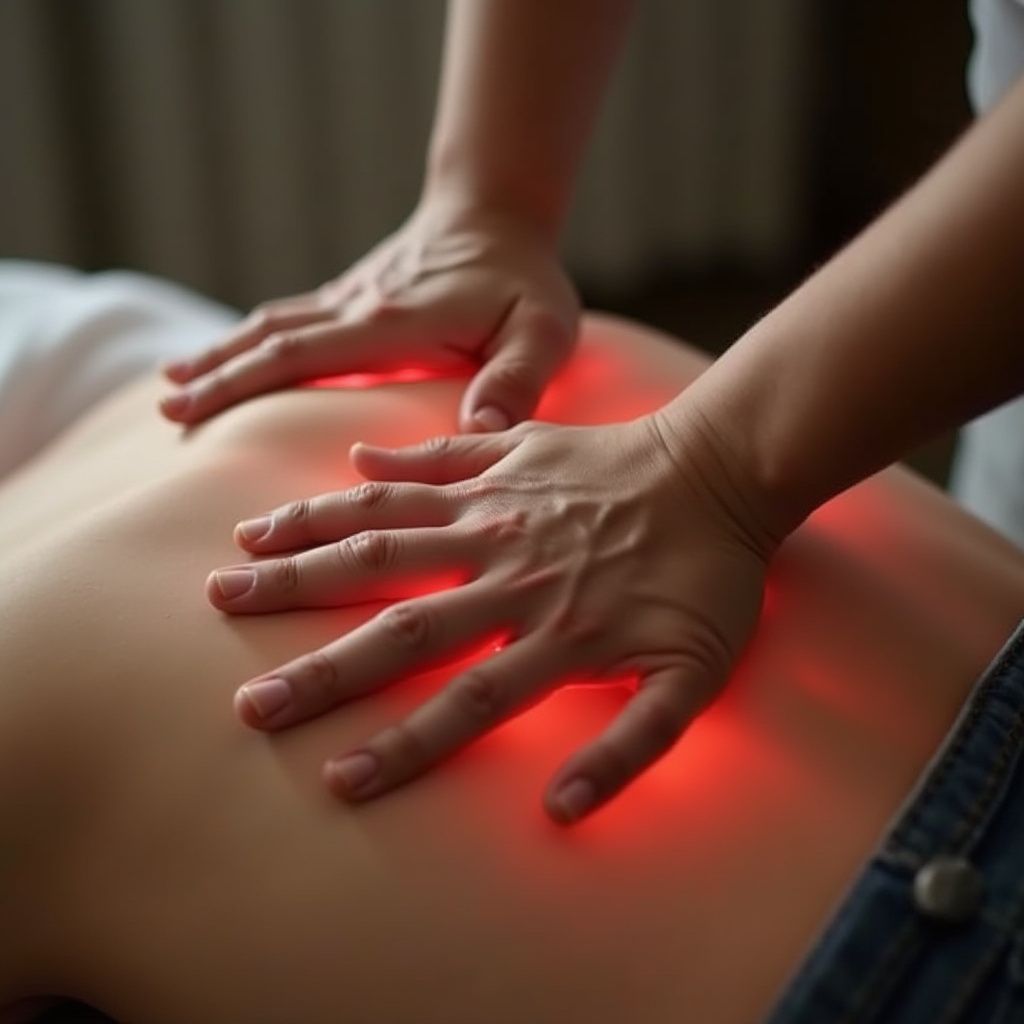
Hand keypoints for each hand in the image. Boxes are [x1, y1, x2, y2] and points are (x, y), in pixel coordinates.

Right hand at [159, 199, 578, 431]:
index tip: (194, 410)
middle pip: (272, 340)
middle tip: (167, 412)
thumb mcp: (542, 332)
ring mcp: (351, 299)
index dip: (245, 382)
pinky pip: (292, 318)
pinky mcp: (354, 297)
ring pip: (272, 325)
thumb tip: (484, 427)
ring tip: (173, 385)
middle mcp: (358, 308)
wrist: (499, 214)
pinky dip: (253, 340)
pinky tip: (232, 356)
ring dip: (223, 354)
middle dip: (217, 375)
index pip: (303, 353)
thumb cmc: (524, 282)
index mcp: (394, 323)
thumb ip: (517, 378)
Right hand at [208, 411, 775, 823]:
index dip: (399, 744)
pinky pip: (436, 461)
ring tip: (240, 567)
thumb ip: (632, 747)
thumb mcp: (696, 677)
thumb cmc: (709, 578)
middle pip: (399, 624)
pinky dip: (387, 468)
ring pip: (389, 535)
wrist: (723, 471)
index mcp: (557, 632)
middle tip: (247, 699)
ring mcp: (503, 508)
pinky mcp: (509, 455)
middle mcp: (512, 571)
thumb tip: (559, 812)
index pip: (463, 701)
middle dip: (320, 667)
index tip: (333, 779)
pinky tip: (341, 471)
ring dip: (312, 556)